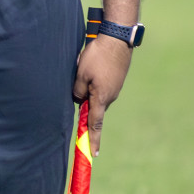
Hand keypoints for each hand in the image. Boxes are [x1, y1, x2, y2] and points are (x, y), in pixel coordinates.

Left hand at [73, 34, 132, 156]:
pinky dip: (92, 84)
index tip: (94, 154)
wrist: (117, 39)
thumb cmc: (97, 57)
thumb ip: (77, 91)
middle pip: (93, 109)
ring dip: (87, 92)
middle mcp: (110, 97)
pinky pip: (100, 88)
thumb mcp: (81, 74)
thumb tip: (78, 100)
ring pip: (95, 97)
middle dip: (84, 110)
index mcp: (101, 98)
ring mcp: (114, 88)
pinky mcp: (115, 80)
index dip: (93, 139)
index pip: (95, 124)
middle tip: (76, 104)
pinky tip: (90, 70)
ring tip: (84, 74)